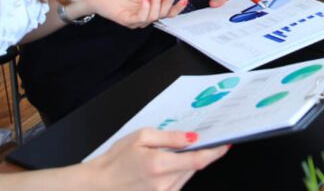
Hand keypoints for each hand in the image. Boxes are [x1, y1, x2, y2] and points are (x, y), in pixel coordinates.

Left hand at [79, 0, 185, 27]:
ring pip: (155, 16)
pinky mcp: (129, 21)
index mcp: (151, 7)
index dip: (177, 7)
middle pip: (164, 14)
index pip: (168, 11)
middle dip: (170, 3)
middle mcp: (146, 15)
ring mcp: (138, 20)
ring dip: (157, 3)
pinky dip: (146, 7)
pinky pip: (142, 18)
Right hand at [87, 128, 229, 190]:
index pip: (198, 160)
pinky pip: (177, 184)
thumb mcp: (141, 137)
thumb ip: (169, 137)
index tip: (225, 144)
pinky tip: (167, 166)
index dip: (215, 152)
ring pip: (186, 176)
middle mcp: (163, 184)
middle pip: (194, 167)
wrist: (97, 185)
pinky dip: (178, 173)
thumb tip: (192, 138)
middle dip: (199, 154)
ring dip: (187, 164)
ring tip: (174, 154)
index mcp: (159, 165)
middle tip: (199, 141)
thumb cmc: (115, 160)